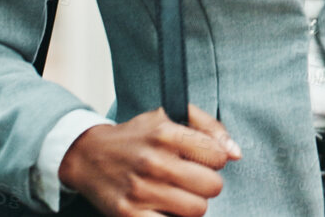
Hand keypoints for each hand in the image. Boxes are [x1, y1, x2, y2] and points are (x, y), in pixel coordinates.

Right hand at [59, 104, 240, 216]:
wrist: (88, 155)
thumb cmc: (137, 136)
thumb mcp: (169, 116)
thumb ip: (210, 128)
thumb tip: (236, 154)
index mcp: (165, 133)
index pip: (218, 156)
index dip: (213, 159)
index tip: (200, 159)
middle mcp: (153, 161)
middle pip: (212, 187)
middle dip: (206, 184)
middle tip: (191, 179)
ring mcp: (140, 190)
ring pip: (197, 210)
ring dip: (192, 203)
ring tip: (177, 193)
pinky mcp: (130, 214)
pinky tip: (164, 207)